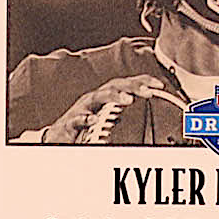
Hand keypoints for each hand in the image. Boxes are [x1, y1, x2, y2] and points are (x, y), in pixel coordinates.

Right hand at [40, 75, 165, 142]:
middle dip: (133, 86)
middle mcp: (95, 98)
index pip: (126, 83)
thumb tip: (149, 116)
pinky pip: (79, 119)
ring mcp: (83, 108)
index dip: (143, 81)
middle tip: (149, 92)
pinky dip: (87, 119)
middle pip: (115, 85)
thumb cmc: (85, 126)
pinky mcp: (71, 121)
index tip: (160, 85)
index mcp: (106, 96)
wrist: (58, 137)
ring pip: (99, 97)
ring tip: (128, 100)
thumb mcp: (108, 118)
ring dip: (114, 97)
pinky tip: (95, 120)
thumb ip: (124, 114)